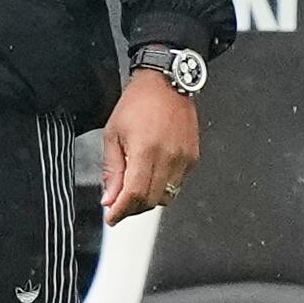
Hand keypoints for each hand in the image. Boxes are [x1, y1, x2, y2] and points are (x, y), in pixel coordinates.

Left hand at [101, 68, 199, 225]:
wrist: (166, 84)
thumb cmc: (137, 104)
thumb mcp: (113, 135)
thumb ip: (112, 170)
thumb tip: (110, 198)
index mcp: (146, 151)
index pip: (135, 195)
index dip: (122, 211)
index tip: (112, 218)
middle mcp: (169, 157)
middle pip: (151, 200)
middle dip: (132, 209)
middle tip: (118, 206)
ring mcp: (184, 159)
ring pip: (166, 196)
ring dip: (148, 201)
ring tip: (133, 191)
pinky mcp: (193, 158)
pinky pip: (177, 185)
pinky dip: (162, 189)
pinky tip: (150, 178)